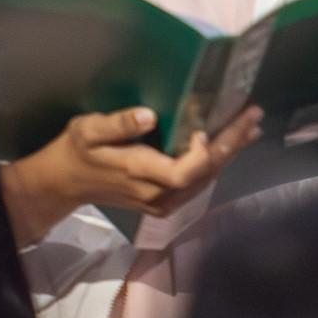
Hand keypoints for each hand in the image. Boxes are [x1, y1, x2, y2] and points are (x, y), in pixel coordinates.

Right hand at [1, 104, 262, 244]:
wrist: (65, 184)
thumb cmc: (76, 151)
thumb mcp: (88, 129)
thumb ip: (118, 124)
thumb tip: (149, 115)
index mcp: (140, 174)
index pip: (183, 172)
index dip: (203, 154)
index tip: (209, 127)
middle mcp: (157, 195)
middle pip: (203, 174)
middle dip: (231, 144)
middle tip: (252, 116)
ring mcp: (162, 202)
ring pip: (205, 179)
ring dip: (229, 152)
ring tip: (249, 126)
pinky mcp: (164, 202)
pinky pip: (197, 183)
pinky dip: (216, 163)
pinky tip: (227, 146)